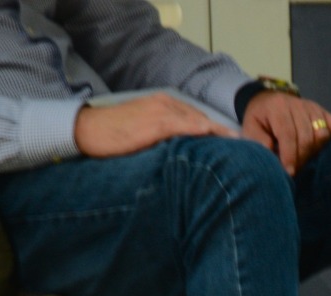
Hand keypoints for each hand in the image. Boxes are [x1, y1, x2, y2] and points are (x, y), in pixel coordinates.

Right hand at [75, 93, 234, 157]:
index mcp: (163, 105)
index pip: (197, 118)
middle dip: (222, 133)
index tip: (233, 144)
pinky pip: (183, 126)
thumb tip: (180, 158)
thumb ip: (162, 139)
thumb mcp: (142, 135)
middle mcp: (165, 103)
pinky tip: (215, 138)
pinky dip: (201, 131)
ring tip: (238, 148)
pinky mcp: (154, 122)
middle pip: (202, 119)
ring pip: (197, 121)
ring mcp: (160, 111)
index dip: (215, 131)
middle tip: (244, 148)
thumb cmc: (111, 136)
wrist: (86, 130)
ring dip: (218, 134)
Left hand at [240, 91, 330, 174]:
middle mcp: (298, 104)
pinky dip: (327, 141)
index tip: (289, 172)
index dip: (290, 155)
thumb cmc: (259, 119)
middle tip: (294, 169)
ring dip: (313, 152)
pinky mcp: (323, 111)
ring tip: (302, 159)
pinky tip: (314, 147)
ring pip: (322, 135)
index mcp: (278, 107)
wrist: (268, 100)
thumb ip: (259, 142)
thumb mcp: (250, 129)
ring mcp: (313, 107)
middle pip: (307, 137)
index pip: (288, 134)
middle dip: (301, 158)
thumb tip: (273, 157)